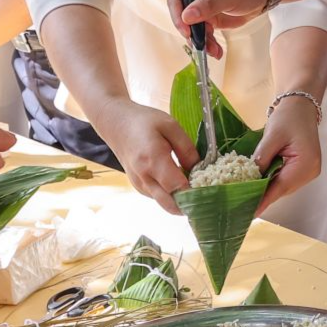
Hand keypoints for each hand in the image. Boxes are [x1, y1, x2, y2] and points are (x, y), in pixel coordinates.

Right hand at [93, 98, 195, 213]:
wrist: (116, 124)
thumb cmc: (144, 121)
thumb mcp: (170, 126)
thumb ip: (186, 148)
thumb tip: (199, 168)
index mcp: (153, 159)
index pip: (178, 187)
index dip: (195, 190)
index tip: (209, 186)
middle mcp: (144, 177)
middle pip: (171, 204)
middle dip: (190, 204)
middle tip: (206, 195)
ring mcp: (139, 184)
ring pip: (165, 203)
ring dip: (181, 201)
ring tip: (195, 187)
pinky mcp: (138, 187)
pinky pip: (158, 197)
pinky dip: (171, 195)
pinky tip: (180, 182)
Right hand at [168, 0, 272, 58]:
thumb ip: (209, 4)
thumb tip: (186, 16)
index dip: (177, 15)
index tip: (186, 31)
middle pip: (182, 16)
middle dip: (191, 33)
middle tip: (200, 45)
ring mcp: (200, 7)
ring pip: (193, 28)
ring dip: (201, 41)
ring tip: (213, 51)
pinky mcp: (207, 18)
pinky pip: (203, 33)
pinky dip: (209, 43)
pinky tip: (217, 51)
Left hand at [253, 94, 321, 213]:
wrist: (301, 106)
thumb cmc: (289, 116)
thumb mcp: (272, 136)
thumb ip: (261, 158)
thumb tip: (250, 179)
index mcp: (306, 164)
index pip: (280, 187)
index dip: (263, 200)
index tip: (249, 212)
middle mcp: (310, 172)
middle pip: (282, 189)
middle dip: (263, 195)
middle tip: (241, 204)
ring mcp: (308, 172)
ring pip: (283, 187)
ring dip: (266, 189)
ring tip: (246, 195)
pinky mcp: (303, 169)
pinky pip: (285, 180)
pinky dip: (272, 182)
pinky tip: (258, 182)